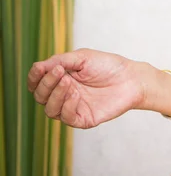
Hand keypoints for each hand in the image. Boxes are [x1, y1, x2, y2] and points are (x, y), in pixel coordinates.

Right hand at [27, 48, 146, 128]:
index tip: (39, 68)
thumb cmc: (109, 66)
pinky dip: (67, 106)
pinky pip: (66, 117)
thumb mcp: (82, 57)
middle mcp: (65, 95)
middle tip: (59, 72)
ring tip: (68, 82)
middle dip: (46, 84)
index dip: (34, 77)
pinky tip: (75, 94)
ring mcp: (74, 107)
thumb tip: (37, 66)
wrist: (131, 78)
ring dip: (55, 95)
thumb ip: (60, 60)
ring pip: (50, 109)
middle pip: (41, 96)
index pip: (38, 83)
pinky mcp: (84, 118)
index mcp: (62, 79)